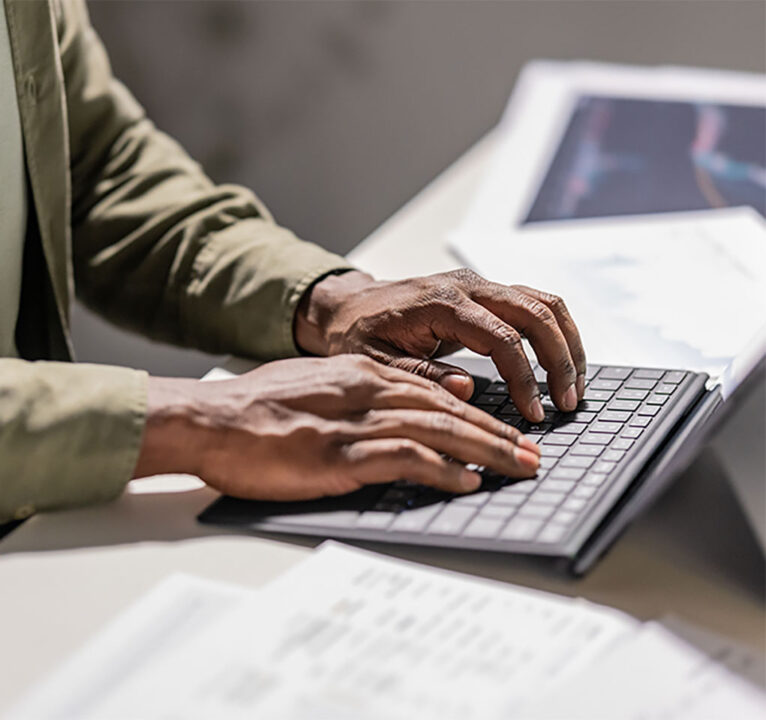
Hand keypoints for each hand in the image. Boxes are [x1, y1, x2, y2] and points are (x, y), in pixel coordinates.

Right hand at [133, 355, 539, 499]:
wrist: (208, 418)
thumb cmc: (257, 408)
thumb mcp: (317, 384)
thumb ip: (366, 389)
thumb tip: (411, 401)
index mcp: (362, 374)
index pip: (435, 392)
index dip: (477, 413)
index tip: (505, 433)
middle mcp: (367, 391)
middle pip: (448, 409)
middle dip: (496, 433)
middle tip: (532, 455)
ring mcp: (353, 423)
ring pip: (437, 429)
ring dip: (484, 451)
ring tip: (518, 469)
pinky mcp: (337, 455)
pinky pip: (403, 457)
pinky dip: (441, 470)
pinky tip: (465, 482)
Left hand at [295, 269, 586, 421]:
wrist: (350, 305)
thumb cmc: (358, 333)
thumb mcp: (375, 362)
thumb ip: (419, 375)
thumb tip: (467, 388)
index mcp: (442, 304)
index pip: (502, 338)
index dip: (524, 378)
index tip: (533, 413)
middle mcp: (469, 287)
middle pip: (536, 314)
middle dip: (560, 360)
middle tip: (567, 403)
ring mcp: (481, 286)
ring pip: (544, 303)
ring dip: (567, 343)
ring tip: (573, 386)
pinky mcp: (487, 294)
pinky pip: (535, 304)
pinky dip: (556, 332)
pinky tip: (560, 363)